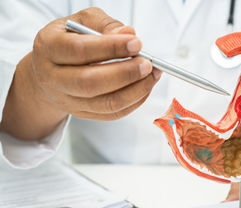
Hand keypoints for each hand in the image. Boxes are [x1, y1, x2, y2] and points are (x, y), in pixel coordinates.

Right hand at [0, 7, 160, 139]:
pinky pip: (112, 114)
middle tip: (147, 64)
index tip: (137, 43)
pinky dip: (134, 102)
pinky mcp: (82, 113)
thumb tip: (129, 34)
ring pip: (105, 103)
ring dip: (135, 91)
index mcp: (49, 47)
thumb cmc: (71, 39)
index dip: (111, 48)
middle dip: (125, 74)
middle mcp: (53, 77)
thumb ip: (106, 25)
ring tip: (152, 75)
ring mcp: (67, 100)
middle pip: (90, 83)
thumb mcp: (83, 22)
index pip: (80, 50)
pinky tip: (144, 87)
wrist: (51, 68)